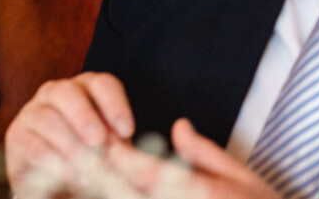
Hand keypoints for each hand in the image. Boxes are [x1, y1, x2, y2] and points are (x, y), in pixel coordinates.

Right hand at [4, 72, 135, 190]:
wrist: (60, 188)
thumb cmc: (95, 165)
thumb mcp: (119, 155)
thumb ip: (134, 147)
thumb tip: (173, 134)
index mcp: (87, 91)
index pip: (102, 83)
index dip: (114, 103)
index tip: (127, 131)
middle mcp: (57, 94)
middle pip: (67, 91)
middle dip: (84, 116)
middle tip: (99, 142)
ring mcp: (33, 112)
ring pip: (47, 118)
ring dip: (69, 145)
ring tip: (87, 170)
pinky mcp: (17, 136)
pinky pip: (31, 143)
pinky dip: (52, 162)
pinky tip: (68, 177)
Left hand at [93, 118, 276, 198]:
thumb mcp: (245, 180)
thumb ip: (205, 154)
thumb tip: (178, 126)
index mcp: (197, 192)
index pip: (142, 167)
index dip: (114, 152)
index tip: (97, 138)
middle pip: (123, 189)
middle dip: (95, 171)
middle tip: (73, 155)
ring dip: (100, 190)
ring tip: (80, 177)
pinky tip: (102, 193)